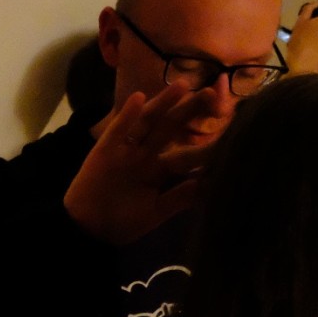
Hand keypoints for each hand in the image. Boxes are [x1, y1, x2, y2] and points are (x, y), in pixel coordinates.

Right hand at [64, 82, 215, 244]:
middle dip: (190, 111)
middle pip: (171, 128)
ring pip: (148, 123)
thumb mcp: (156, 212)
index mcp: (159, 169)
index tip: (229, 126)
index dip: (205, 138)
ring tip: (182, 86)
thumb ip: (180, 197)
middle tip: (213, 93)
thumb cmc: (122, 222)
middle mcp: (145, 155)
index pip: (185, 149)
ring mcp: (125, 151)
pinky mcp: (105, 151)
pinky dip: (127, 116)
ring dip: (163, 104)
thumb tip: (212, 185)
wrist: (87, 230)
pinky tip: (138, 99)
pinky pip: (117, 131)